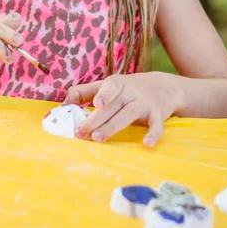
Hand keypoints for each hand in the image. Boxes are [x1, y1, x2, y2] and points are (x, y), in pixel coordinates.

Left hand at [64, 72, 181, 146]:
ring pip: (129, 114)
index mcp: (117, 83)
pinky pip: (157, 124)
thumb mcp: (108, 85)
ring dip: (113, 126)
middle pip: (114, 105)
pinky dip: (153, 133)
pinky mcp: (158, 114)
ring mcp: (145, 102)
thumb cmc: (127, 89)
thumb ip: (84, 92)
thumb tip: (63, 105)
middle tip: (82, 132)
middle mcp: (131, 91)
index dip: (103, 95)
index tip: (96, 104)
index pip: (109, 87)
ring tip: (98, 138)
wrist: (163, 86)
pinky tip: (146, 144)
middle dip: (97, 119)